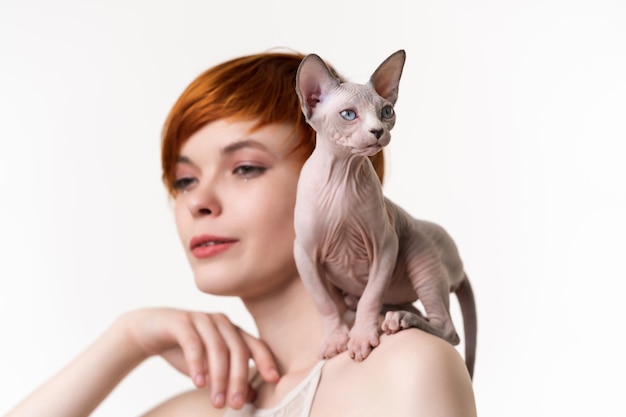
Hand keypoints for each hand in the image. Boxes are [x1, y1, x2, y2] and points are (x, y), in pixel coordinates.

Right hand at [118, 308, 278, 408]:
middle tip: (236, 405)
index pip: (256, 345)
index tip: (274, 380)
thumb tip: (252, 397)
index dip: (266, 361)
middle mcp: (221, 322)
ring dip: (219, 378)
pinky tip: (198, 383)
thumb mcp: (208, 368)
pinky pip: (193, 343)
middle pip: (238, 350)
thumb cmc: (184, 350)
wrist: (148, 332)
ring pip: (218, 348)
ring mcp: (202, 319)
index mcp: (233, 331)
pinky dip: (198, 364)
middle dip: (239, 379)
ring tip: (217, 401)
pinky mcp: (181, 321)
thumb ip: (229, 378)